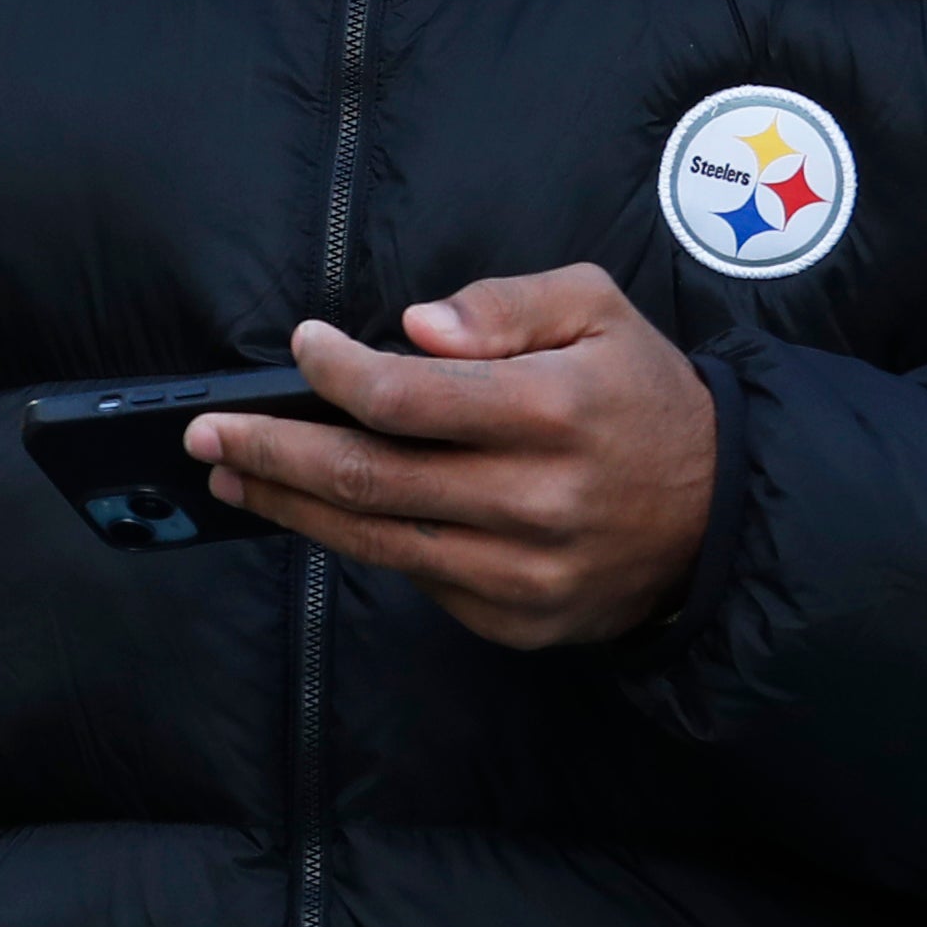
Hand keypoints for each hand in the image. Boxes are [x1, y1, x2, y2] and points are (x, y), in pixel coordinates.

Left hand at [186, 264, 716, 648]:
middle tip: (207, 431)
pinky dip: (367, 541)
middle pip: (369, 479)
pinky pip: (420, 580)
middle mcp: (535, 499)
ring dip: (291, 506)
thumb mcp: (598, 309)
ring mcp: (524, 573)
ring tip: (235, 473)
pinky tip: (327, 512)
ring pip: (376, 542)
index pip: (407, 397)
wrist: (718, 514)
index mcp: (552, 410)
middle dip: (274, 450)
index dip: (335, 372)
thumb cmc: (643, 395)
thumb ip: (506, 305)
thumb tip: (411, 328)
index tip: (299, 347)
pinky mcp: (518, 622)